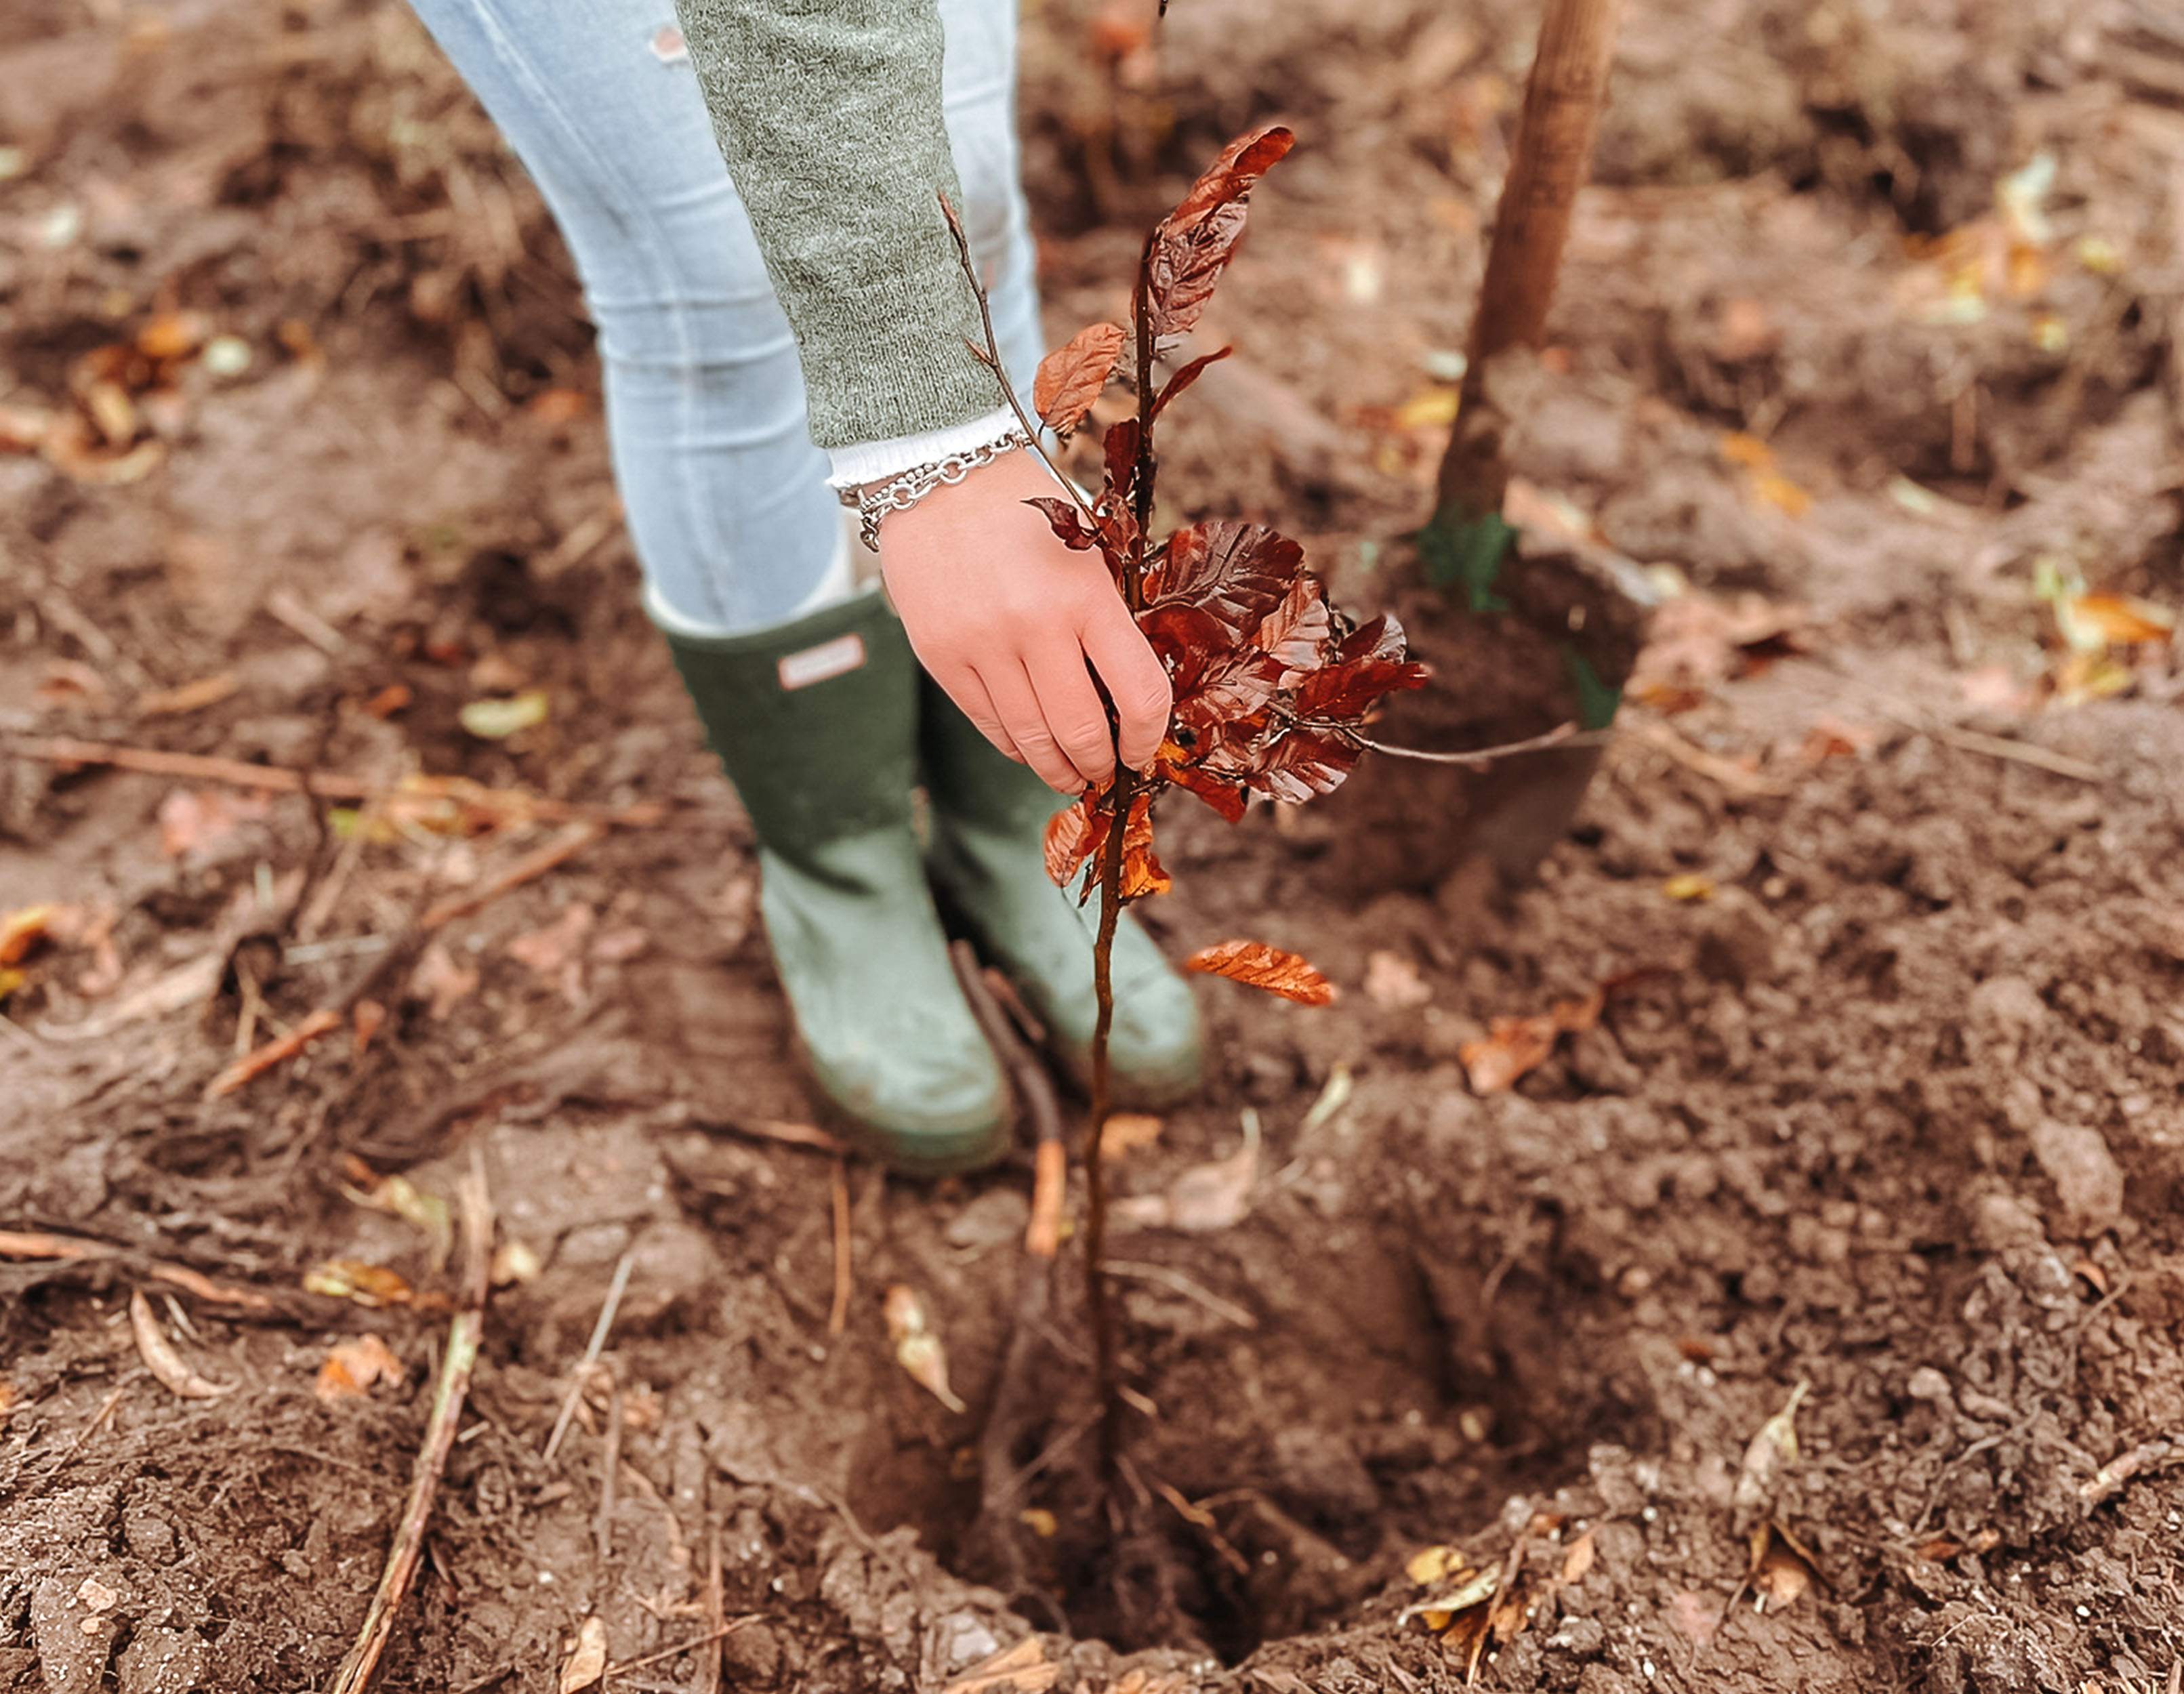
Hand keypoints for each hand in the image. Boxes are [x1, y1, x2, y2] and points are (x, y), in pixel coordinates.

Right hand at [878, 449, 1171, 792]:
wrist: (936, 472)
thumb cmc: (1022, 511)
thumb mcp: (1085, 552)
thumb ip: (1106, 620)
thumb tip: (1126, 699)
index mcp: (1086, 596)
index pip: (1138, 693)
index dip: (1149, 738)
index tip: (1144, 750)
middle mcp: (1034, 625)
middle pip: (1082, 731)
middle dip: (1100, 765)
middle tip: (1105, 773)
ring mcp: (982, 645)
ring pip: (1030, 739)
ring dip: (1056, 768)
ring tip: (1068, 774)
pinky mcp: (941, 656)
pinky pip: (986, 723)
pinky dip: (1013, 745)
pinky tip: (1028, 748)